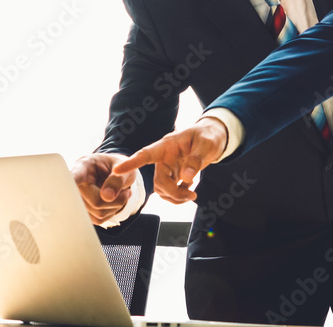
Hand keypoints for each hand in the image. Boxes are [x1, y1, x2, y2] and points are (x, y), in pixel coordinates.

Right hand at [71, 153, 137, 224]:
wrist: (116, 173)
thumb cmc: (118, 166)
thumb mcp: (123, 166)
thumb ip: (117, 179)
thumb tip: (107, 196)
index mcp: (84, 166)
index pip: (74, 176)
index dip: (70, 183)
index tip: (67, 186)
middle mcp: (76, 183)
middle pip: (94, 201)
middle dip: (115, 200)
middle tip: (127, 193)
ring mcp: (78, 198)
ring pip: (97, 213)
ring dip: (115, 207)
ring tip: (121, 195)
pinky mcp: (82, 211)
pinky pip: (98, 219)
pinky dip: (111, 213)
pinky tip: (113, 202)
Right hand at [112, 117, 228, 203]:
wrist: (215, 138)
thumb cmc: (208, 135)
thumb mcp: (206, 144)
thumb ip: (196, 160)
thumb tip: (186, 177)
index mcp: (167, 146)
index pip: (145, 154)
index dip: (131, 163)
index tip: (117, 170)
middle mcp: (164, 158)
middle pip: (158, 180)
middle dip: (172, 192)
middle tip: (191, 195)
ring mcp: (169, 167)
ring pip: (162, 189)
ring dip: (175, 197)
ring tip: (192, 194)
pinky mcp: (175, 175)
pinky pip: (170, 191)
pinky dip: (178, 196)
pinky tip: (189, 190)